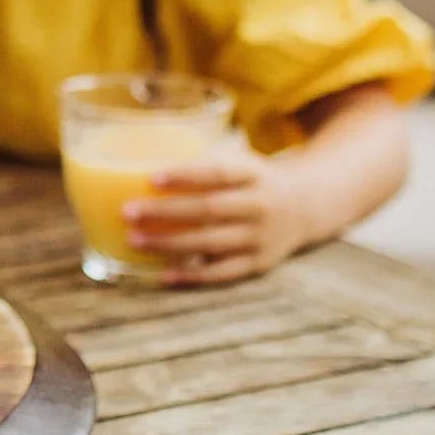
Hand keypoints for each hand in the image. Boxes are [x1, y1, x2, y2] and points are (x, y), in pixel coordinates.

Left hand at [125, 145, 313, 285]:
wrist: (306, 207)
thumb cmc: (253, 179)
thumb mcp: (241, 160)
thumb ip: (204, 158)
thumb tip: (141, 159)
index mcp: (254, 174)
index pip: (218, 173)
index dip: (186, 175)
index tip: (151, 177)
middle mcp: (261, 205)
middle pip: (210, 209)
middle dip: (166, 212)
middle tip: (128, 211)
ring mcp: (261, 237)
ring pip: (212, 243)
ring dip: (170, 243)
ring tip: (135, 240)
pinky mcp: (258, 264)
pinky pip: (222, 272)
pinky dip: (193, 276)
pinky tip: (163, 274)